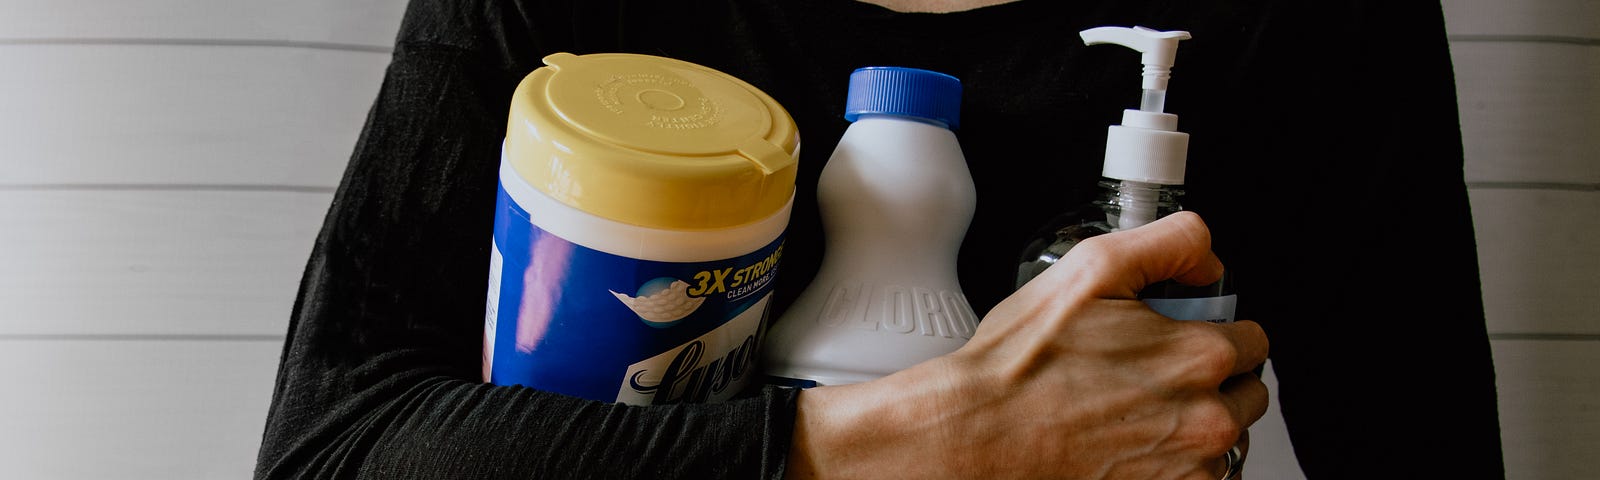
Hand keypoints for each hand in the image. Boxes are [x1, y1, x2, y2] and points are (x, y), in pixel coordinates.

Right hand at [786, 211, 1268, 478]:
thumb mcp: (1091, 269)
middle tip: (1150, 371)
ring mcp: (1190, 470)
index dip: (1212, 327)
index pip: (1253, 338)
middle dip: (1209, 377)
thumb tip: (1208, 258)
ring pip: (1222, 438)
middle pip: (1246, 392)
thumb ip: (1170, 244)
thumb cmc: (1021, 366)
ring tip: (1131, 409)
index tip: (1175, 334)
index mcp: (1201, 357)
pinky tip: (1125, 441)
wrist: (978, 437)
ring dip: (1192, 421)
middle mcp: (1207, 420)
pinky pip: (1197, 477)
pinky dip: (1171, 461)